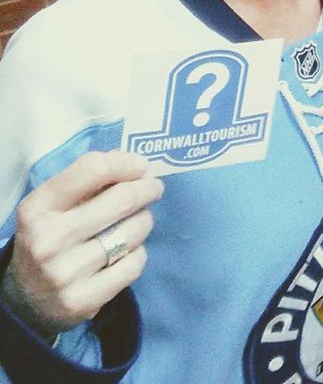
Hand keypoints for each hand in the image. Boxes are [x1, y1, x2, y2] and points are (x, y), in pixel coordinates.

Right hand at [0, 150, 163, 338]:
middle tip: (154, 188)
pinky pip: (134, 263)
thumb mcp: (54, 206)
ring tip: (138, 221)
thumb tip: (136, 164)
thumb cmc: (50, 238)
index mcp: (37, 208)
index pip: (93, 170)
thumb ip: (89, 181)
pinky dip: (138, 252)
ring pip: (133, 231)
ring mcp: (65, 273)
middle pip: (122, 199)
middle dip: (147, 189)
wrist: (26, 300)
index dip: (125, 163)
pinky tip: (127, 252)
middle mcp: (48, 240)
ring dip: (144, 220)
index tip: (140, 166)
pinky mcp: (83, 300)